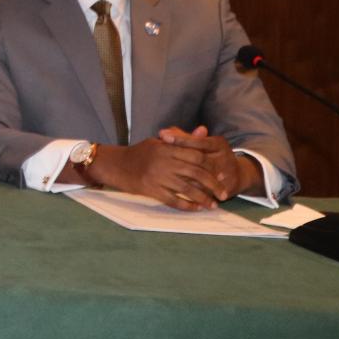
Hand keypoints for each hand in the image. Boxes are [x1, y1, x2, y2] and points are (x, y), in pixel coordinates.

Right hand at [89, 137, 229, 210]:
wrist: (114, 164)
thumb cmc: (139, 152)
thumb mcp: (160, 142)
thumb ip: (183, 139)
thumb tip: (204, 130)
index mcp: (167, 147)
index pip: (196, 155)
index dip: (211, 166)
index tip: (221, 175)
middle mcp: (164, 161)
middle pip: (196, 173)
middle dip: (213, 185)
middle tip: (223, 194)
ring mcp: (157, 176)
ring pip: (187, 189)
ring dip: (203, 198)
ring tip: (213, 205)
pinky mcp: (150, 189)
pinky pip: (173, 199)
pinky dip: (187, 205)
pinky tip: (196, 208)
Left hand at [159, 125, 256, 199]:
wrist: (236, 175)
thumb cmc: (212, 156)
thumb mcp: (202, 144)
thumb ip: (185, 138)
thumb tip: (165, 131)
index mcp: (219, 144)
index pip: (198, 140)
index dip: (180, 138)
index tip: (162, 135)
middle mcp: (225, 157)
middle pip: (200, 158)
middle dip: (178, 157)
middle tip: (158, 154)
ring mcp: (228, 174)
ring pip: (202, 176)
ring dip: (182, 175)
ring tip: (162, 171)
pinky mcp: (226, 188)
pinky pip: (206, 191)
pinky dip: (191, 190)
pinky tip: (173, 188)